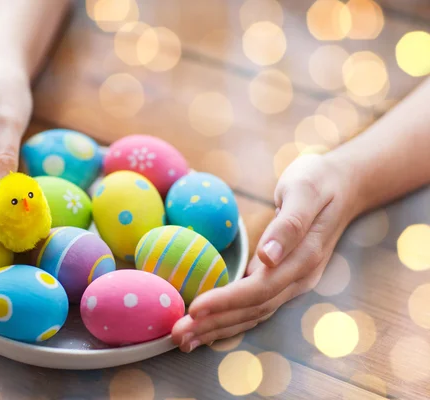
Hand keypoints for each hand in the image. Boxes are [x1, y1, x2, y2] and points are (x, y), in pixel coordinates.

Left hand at [171, 154, 357, 351]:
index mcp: (303, 257)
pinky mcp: (283, 280)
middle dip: (214, 324)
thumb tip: (268, 256)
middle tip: (178, 335)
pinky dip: (230, 320)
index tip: (195, 309)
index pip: (260, 288)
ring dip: (218, 329)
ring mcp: (292, 282)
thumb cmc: (319, 182)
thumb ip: (289, 224)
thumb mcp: (304, 191)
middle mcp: (299, 278)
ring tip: (184, 340)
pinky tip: (208, 326)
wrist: (345, 186)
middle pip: (252, 309)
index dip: (226, 301)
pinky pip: (254, 307)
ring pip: (253, 314)